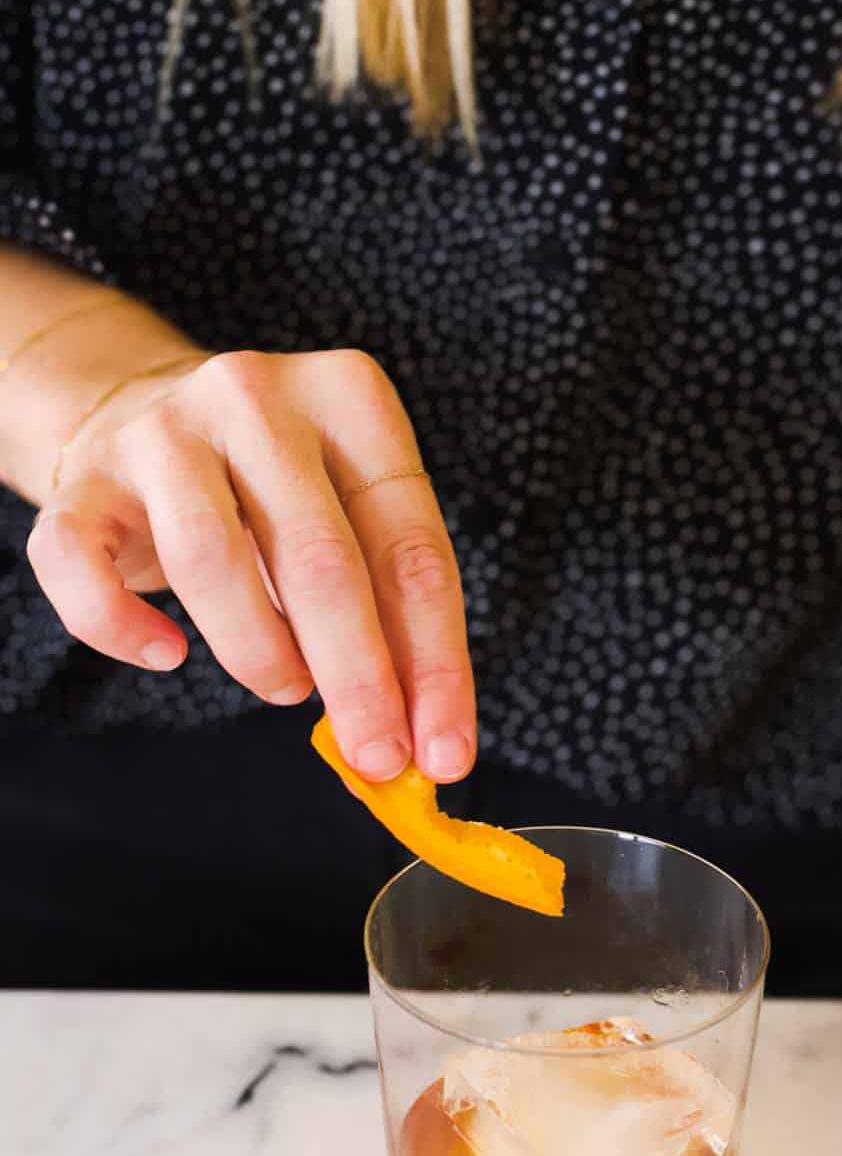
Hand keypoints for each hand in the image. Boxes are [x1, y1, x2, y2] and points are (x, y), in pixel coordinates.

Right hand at [27, 348, 474, 783]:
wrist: (140, 411)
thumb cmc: (267, 490)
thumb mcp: (348, 520)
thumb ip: (385, 612)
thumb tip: (419, 732)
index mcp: (350, 398)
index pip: (412, 547)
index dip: (435, 660)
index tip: (445, 750)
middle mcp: (255, 399)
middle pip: (319, 557)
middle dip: (357, 677)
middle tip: (377, 756)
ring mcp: (161, 432)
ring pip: (208, 558)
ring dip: (259, 650)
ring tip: (288, 689)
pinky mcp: (82, 480)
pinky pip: (83, 565)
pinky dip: (121, 627)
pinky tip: (165, 656)